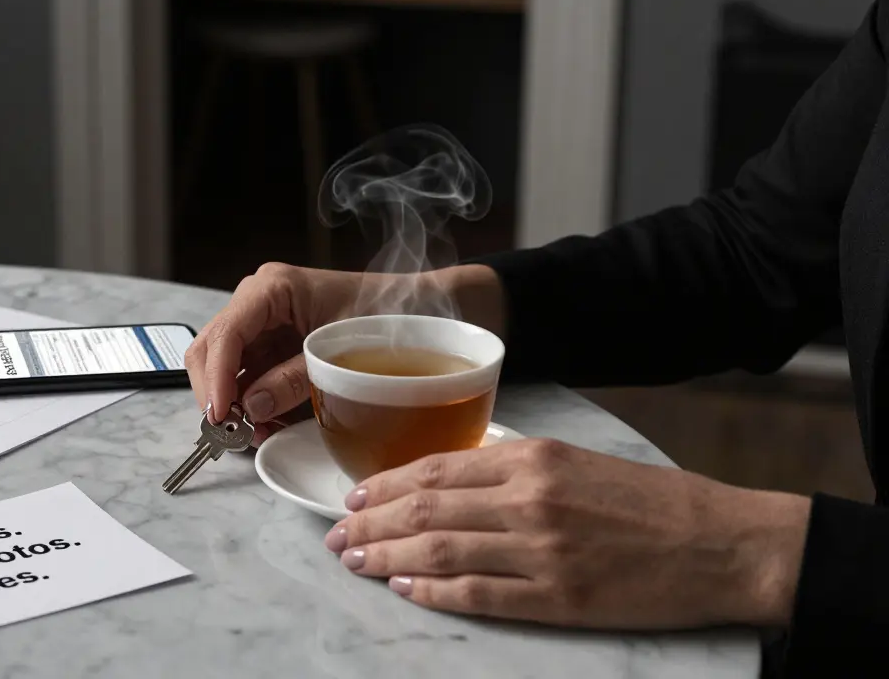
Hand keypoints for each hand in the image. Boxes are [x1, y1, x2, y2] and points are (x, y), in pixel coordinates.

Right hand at [185, 262, 506, 442]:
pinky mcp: (270, 344)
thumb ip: (293, 379)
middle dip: (217, 392)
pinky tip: (266, 423)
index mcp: (273, 288)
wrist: (416, 306)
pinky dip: (249, 402)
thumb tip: (251, 407)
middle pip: (210, 348)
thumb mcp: (339, 351)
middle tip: (231, 433)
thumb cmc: (385, 312)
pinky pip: (246, 374)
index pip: (225, 333)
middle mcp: (257, 301)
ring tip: (254, 434)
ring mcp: (261, 323)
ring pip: (222, 365)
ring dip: (232, 402)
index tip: (221, 414)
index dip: (216, 376)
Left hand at [325, 438, 810, 628]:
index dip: (387, 485)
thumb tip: (454, 479)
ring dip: (387, 555)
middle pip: (426, 509)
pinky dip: (433, 591)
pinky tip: (405, 588)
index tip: (355, 496)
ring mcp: (541, 551)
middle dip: (371, 522)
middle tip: (337, 534)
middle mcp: (528, 499)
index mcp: (534, 459)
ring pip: (439, 550)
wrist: (721, 544)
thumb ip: (516, 468)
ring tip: (354, 561)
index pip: (437, 469)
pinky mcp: (558, 598)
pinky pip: (477, 594)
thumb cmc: (652, 501)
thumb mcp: (579, 462)